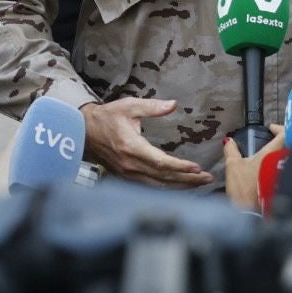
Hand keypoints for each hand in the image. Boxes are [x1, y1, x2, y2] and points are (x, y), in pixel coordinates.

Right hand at [81, 98, 212, 188]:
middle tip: (207, 178)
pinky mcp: (126, 177)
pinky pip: (150, 186)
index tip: (197, 168)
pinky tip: (179, 185)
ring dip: (180, 186)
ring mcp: (127, 174)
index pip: (161, 162)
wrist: (84, 132)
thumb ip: (152, 107)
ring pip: (158, 185)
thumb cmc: (107, 117)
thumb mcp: (129, 106)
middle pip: (163, 177)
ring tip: (199, 183)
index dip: (180, 167)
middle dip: (187, 179)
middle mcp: (130, 164)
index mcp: (131, 147)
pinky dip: (167, 187)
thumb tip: (172, 104)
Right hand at [221, 125, 284, 210]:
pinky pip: (288, 173)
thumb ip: (231, 150)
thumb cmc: (245, 191)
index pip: (285, 133)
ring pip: (290, 160)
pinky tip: (271, 176)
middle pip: (290, 146)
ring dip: (282, 158)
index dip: (279, 128)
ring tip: (270, 161)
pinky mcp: (288, 188)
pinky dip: (282, 171)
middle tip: (271, 144)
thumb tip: (229, 142)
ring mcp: (288, 175)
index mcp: (273, 153)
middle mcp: (284, 162)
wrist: (254, 216)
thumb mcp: (233, 167)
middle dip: (281, 144)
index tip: (272, 129)